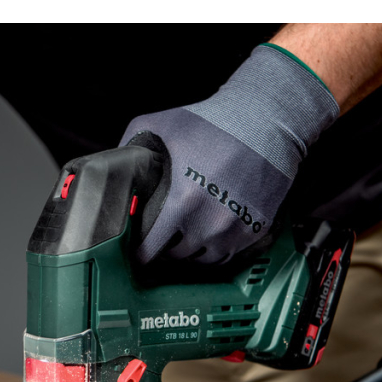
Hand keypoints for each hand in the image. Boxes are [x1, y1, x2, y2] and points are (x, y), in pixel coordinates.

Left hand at [120, 44, 338, 266]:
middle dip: (166, 251)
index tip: (136, 253)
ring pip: (205, 261)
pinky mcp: (257, 231)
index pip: (151, 250)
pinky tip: (210, 237)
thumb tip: (115, 167)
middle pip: (177, 258)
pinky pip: (231, 255)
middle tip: (162, 241)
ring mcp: (236, 230)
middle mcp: (209, 224)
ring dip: (193, 254)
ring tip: (186, 240)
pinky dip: (218, 250)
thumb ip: (132, 146)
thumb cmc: (213, 121)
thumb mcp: (161, 125)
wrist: (265, 119)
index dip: (140, 253)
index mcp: (182, 203)